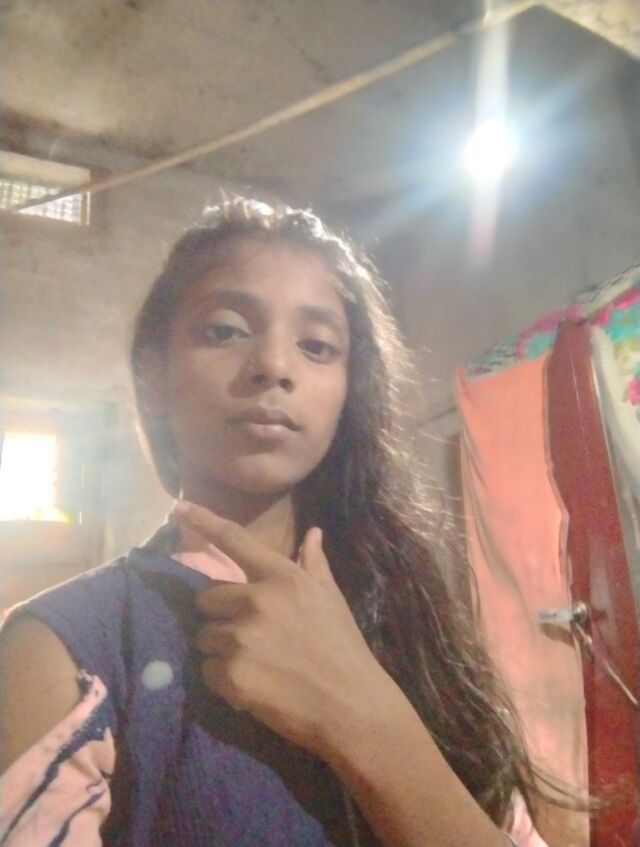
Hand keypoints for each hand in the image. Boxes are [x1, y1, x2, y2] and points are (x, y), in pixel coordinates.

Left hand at [171, 501, 392, 759]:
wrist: (350, 706)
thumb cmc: (343, 648)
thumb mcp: (331, 599)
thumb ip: (314, 564)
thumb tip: (314, 533)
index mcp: (284, 578)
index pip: (236, 541)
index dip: (204, 521)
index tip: (177, 507)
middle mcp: (258, 601)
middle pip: (207, 597)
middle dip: (221, 614)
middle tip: (249, 633)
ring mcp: (242, 638)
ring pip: (205, 636)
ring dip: (221, 648)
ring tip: (254, 662)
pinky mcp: (232, 674)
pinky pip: (207, 669)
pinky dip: (222, 679)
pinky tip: (251, 685)